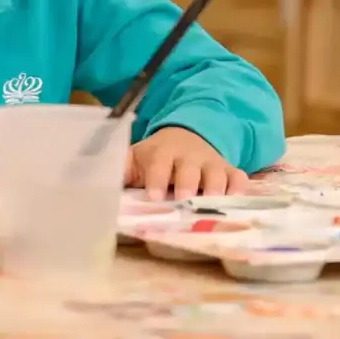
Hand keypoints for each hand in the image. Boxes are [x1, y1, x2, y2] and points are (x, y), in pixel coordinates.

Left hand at [127, 126, 248, 199]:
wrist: (185, 137)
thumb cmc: (155, 158)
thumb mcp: (136, 159)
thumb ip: (121, 169)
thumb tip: (100, 181)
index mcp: (162, 153)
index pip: (158, 164)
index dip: (156, 178)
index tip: (153, 196)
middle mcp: (188, 156)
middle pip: (189, 168)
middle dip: (187, 183)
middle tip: (183, 199)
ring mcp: (211, 163)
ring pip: (216, 173)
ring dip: (215, 187)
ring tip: (212, 202)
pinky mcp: (229, 171)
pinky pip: (238, 177)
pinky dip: (239, 186)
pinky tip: (238, 197)